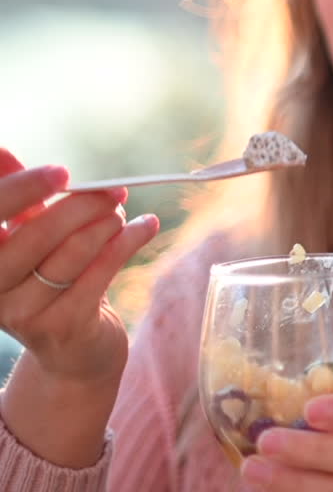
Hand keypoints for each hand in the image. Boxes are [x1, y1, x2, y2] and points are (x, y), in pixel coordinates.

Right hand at [0, 148, 159, 467]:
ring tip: (123, 212)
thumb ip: (19, 200)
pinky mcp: (64, 327)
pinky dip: (130, 243)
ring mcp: (25, 313)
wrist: (73, 351)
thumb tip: (1, 151)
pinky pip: (102, 272)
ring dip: (107, 224)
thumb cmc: (48, 283)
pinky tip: (147, 227)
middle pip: (36, 235)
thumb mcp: (30, 238)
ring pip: (72, 253)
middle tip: (113, 190)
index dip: (22, 188)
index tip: (61, 170)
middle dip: (80, 205)